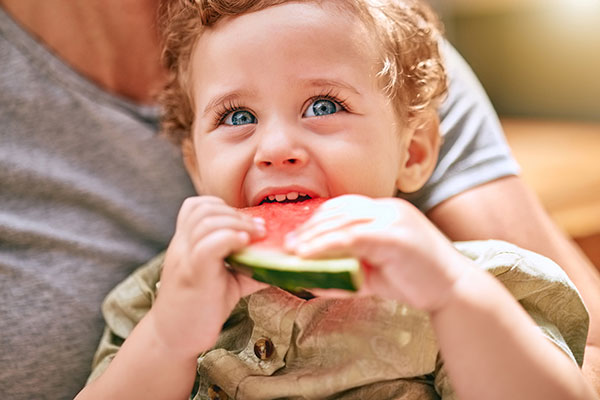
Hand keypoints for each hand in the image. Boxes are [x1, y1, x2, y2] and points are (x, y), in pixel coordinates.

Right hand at [148, 196, 265, 357]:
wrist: (173, 337)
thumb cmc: (200, 307)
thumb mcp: (227, 280)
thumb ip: (248, 266)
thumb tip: (281, 261)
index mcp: (185, 243)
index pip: (195, 206)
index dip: (221, 206)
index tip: (244, 222)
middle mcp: (181, 246)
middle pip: (203, 209)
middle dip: (236, 213)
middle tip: (259, 229)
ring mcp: (185, 259)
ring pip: (206, 222)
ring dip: (238, 223)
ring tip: (257, 236)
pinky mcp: (194, 276)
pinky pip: (208, 246)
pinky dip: (230, 239)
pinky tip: (245, 245)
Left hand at [286, 195, 471, 310]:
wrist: (454, 292)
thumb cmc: (416, 282)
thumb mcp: (376, 272)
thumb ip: (349, 269)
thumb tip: (314, 277)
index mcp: (387, 211)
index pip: (345, 206)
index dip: (319, 218)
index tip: (298, 233)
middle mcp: (389, 209)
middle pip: (340, 210)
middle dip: (311, 226)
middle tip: (288, 242)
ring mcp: (393, 219)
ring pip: (342, 222)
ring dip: (313, 236)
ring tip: (293, 250)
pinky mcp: (394, 235)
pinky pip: (351, 237)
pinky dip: (326, 246)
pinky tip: (309, 256)